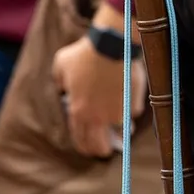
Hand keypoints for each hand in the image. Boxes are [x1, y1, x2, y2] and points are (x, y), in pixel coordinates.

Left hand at [52, 31, 136, 158]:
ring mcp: (118, 113)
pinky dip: (130, 114)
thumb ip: (60, 82)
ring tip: (121, 135)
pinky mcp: (133, 105)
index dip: (84, 147)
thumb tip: (63, 88)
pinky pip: (132, 116)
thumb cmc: (84, 53)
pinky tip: (129, 110)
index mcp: (78, 112)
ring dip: (120, 135)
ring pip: (121, 135)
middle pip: (100, 146)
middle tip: (104, 148)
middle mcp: (98, 117)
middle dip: (101, 149)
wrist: (111, 44)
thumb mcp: (60, 65)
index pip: (80, 140)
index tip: (88, 149)